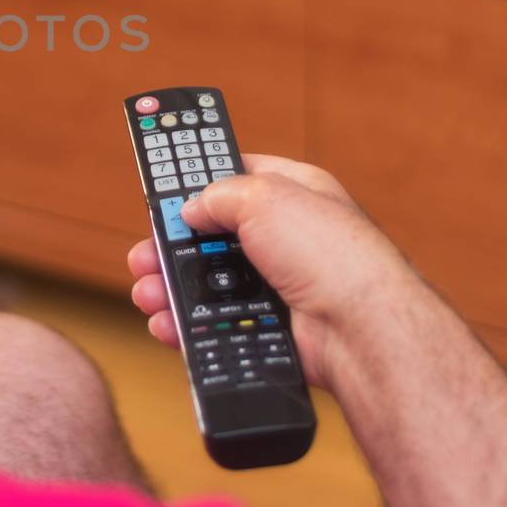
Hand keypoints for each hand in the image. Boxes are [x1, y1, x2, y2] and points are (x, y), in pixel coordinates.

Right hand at [126, 154, 418, 389]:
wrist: (361, 329)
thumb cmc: (331, 255)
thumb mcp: (264, 196)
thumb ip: (218, 194)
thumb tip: (191, 209)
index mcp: (292, 193)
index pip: (236, 177)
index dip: (198, 182)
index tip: (163, 192)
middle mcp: (284, 239)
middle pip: (212, 236)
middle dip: (172, 246)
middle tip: (145, 254)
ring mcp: (277, 285)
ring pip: (209, 283)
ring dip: (172, 288)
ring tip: (148, 293)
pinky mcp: (269, 327)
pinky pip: (218, 323)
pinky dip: (188, 326)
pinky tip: (168, 324)